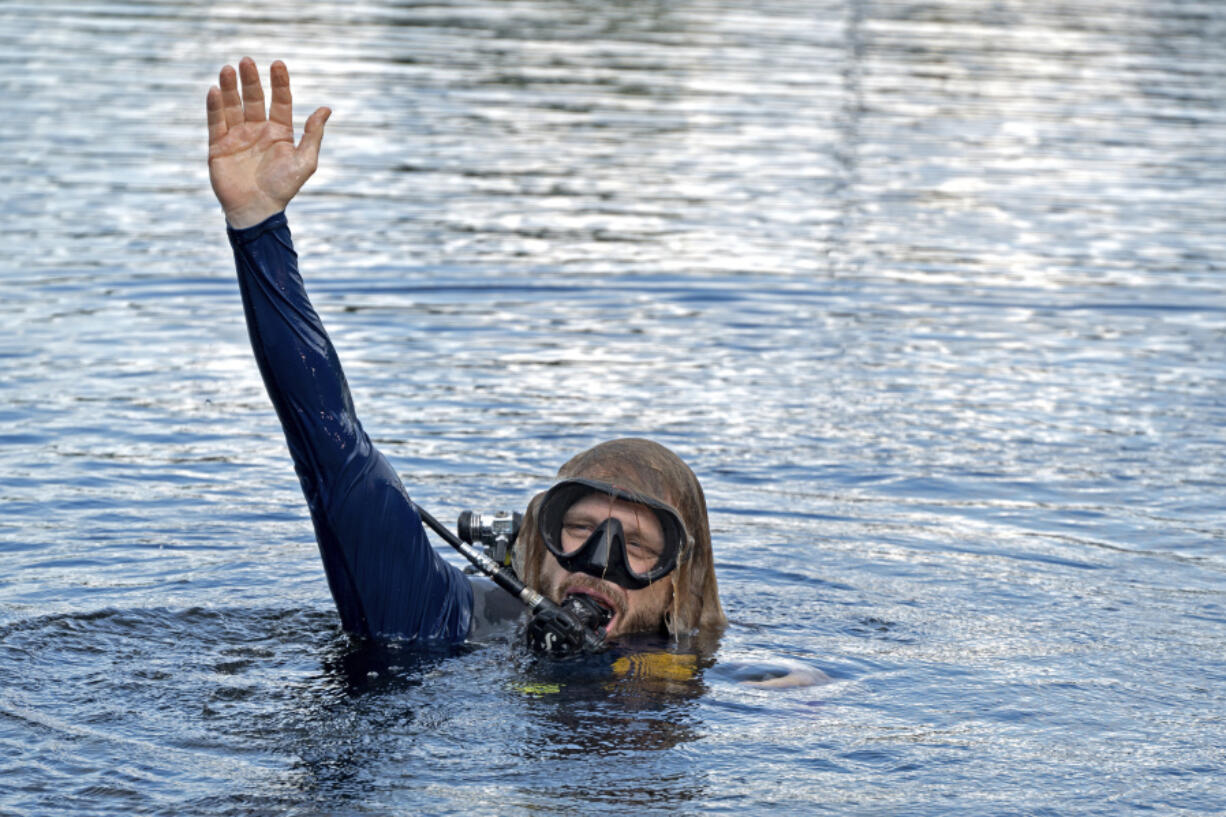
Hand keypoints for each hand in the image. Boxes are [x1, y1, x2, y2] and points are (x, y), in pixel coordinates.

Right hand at [206, 58, 330, 228]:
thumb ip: (313, 135)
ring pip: (232, 106)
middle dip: (250, 80)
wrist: (257, 210)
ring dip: (230, 87)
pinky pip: (215, 122)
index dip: (279, 83)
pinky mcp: (218, 145)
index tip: (278, 64)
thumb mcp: (305, 161)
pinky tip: (215, 91)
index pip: (280, 101)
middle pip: (253, 98)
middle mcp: (257, 130)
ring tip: (228, 69)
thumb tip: (326, 108)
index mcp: (279, 132)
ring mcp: (237, 136)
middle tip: (247, 61)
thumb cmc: (283, 188)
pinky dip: (214, 107)